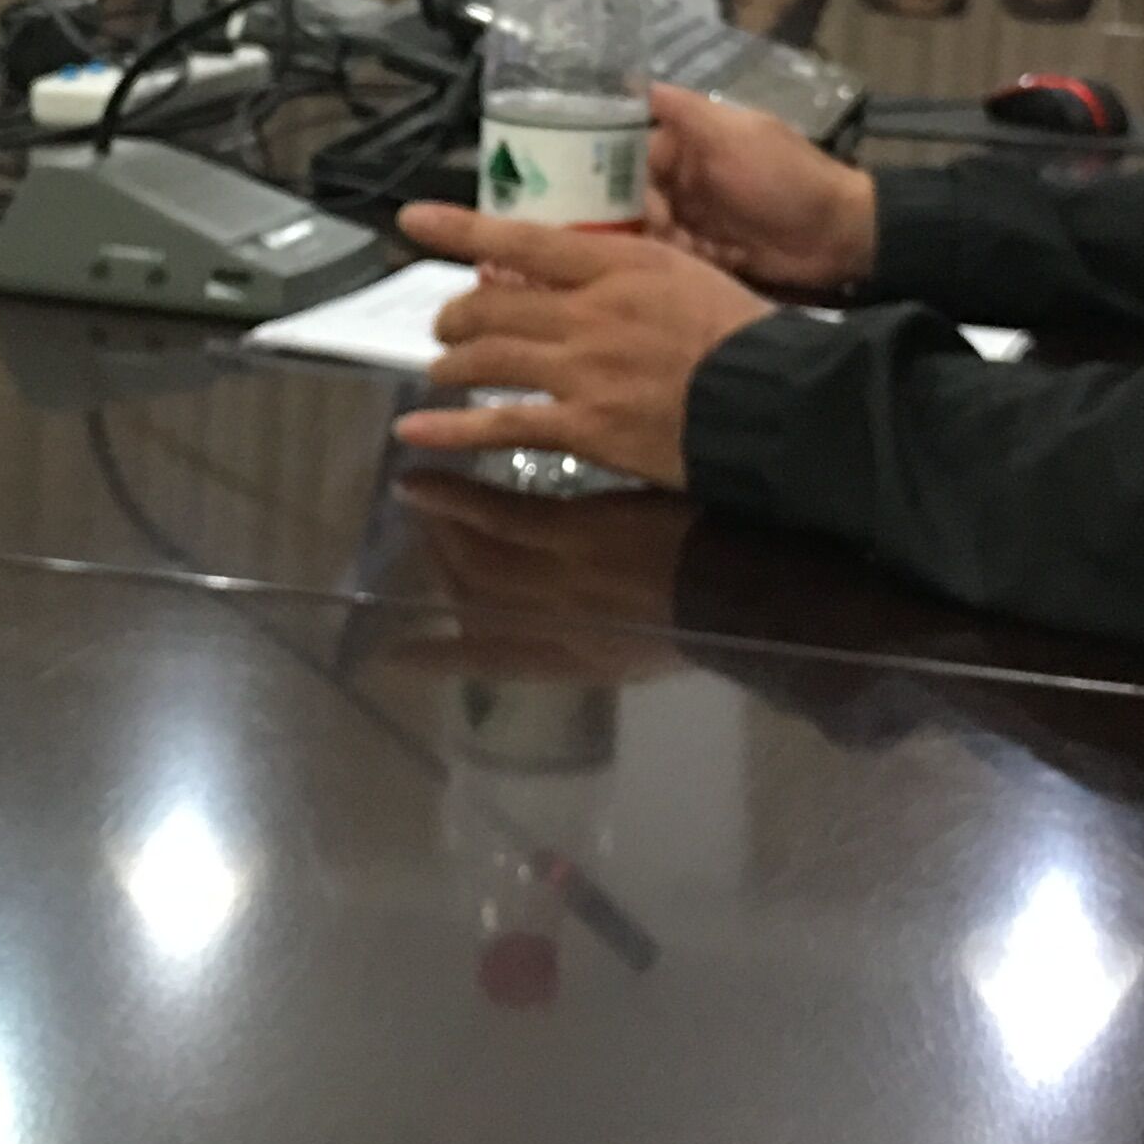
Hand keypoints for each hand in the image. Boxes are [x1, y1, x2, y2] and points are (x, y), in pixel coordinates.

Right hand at [369, 466, 694, 685]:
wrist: (748, 591)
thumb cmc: (717, 614)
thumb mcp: (651, 646)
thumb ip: (606, 631)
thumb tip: (586, 617)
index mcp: (577, 661)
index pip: (493, 663)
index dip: (441, 658)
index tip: (395, 655)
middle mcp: (554, 630)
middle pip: (474, 604)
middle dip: (438, 571)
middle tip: (413, 538)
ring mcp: (559, 582)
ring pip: (475, 560)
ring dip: (438, 530)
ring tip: (413, 496)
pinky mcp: (570, 536)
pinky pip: (496, 519)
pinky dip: (454, 500)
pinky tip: (422, 480)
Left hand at [393, 205, 777, 490]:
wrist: (777, 399)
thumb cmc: (746, 335)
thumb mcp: (689, 274)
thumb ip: (631, 271)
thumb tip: (587, 270)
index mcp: (620, 264)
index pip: (521, 238)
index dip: (459, 228)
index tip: (412, 219)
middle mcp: (589, 312)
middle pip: (492, 303)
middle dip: (456, 314)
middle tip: (445, 324)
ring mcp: (582, 371)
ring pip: (489, 357)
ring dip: (452, 363)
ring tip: (440, 368)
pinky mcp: (585, 427)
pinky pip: (502, 425)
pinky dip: (452, 428)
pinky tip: (416, 431)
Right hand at [645, 82, 876, 293]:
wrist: (837, 234)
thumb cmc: (783, 180)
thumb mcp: (733, 137)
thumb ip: (683, 110)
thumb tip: (632, 80)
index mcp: (694, 140)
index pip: (634, 150)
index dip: (622, 171)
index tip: (622, 194)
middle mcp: (692, 174)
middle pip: (640, 193)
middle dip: (646, 214)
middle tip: (667, 227)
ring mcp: (703, 212)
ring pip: (657, 227)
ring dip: (671, 240)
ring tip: (698, 247)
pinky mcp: (714, 247)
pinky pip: (682, 253)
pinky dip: (695, 257)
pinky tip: (722, 257)